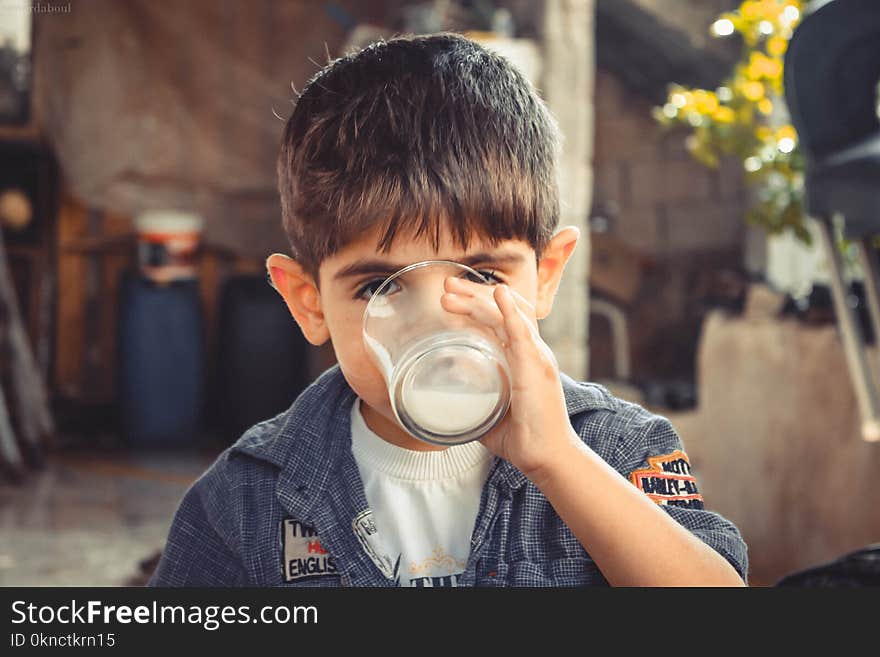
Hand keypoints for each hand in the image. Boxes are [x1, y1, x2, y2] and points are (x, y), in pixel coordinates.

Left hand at [440, 276, 579, 479]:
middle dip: (474, 294)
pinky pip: (522, 333)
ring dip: (480, 299)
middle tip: (446, 285)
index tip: (450, 298)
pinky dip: (510, 311)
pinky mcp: (534, 368)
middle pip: (504, 310)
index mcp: (524, 359)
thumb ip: (472, 403)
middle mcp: (533, 352)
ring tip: (451, 290)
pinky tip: (498, 295)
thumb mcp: (489, 414)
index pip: (503, 320)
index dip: (479, 304)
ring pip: (508, 315)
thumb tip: (445, 405)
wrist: (546, 457)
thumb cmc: (523, 439)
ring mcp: (536, 357)